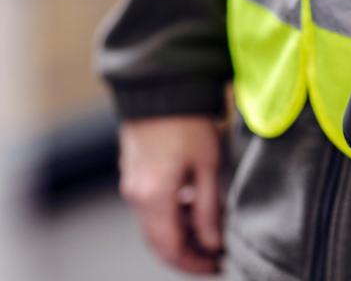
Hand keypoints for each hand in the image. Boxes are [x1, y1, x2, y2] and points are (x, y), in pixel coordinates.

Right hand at [119, 117, 222, 272]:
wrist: (160, 90)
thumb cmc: (188, 123)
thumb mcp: (208, 167)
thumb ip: (209, 210)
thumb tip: (212, 243)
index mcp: (154, 197)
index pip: (171, 248)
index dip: (194, 264)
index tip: (217, 267)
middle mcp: (136, 196)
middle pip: (158, 244)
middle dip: (186, 256)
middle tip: (215, 259)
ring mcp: (131, 185)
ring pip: (152, 228)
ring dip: (179, 238)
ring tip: (210, 236)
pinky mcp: (133, 175)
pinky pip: (149, 209)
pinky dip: (170, 219)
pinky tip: (194, 212)